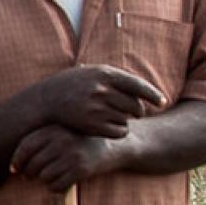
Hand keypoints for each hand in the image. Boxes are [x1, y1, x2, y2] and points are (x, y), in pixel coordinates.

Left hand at [11, 124, 125, 191]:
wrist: (115, 146)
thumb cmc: (81, 141)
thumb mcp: (62, 133)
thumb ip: (40, 141)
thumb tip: (13, 166)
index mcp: (54, 129)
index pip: (26, 146)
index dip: (17, 161)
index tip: (14, 170)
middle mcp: (61, 140)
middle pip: (33, 164)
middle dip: (30, 174)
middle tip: (32, 177)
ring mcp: (71, 155)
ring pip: (43, 177)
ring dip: (46, 180)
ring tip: (55, 175)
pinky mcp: (80, 169)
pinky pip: (56, 185)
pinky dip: (56, 188)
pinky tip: (63, 181)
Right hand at [27, 64, 165, 138]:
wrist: (43, 101)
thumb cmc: (67, 85)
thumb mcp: (88, 72)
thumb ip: (111, 77)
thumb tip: (137, 84)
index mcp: (104, 73)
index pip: (137, 85)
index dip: (152, 94)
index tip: (161, 102)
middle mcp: (101, 89)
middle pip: (135, 105)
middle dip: (137, 111)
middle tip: (134, 113)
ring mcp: (96, 107)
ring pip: (127, 119)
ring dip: (126, 121)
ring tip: (116, 119)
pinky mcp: (91, 124)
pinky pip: (118, 131)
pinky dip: (119, 131)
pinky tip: (113, 129)